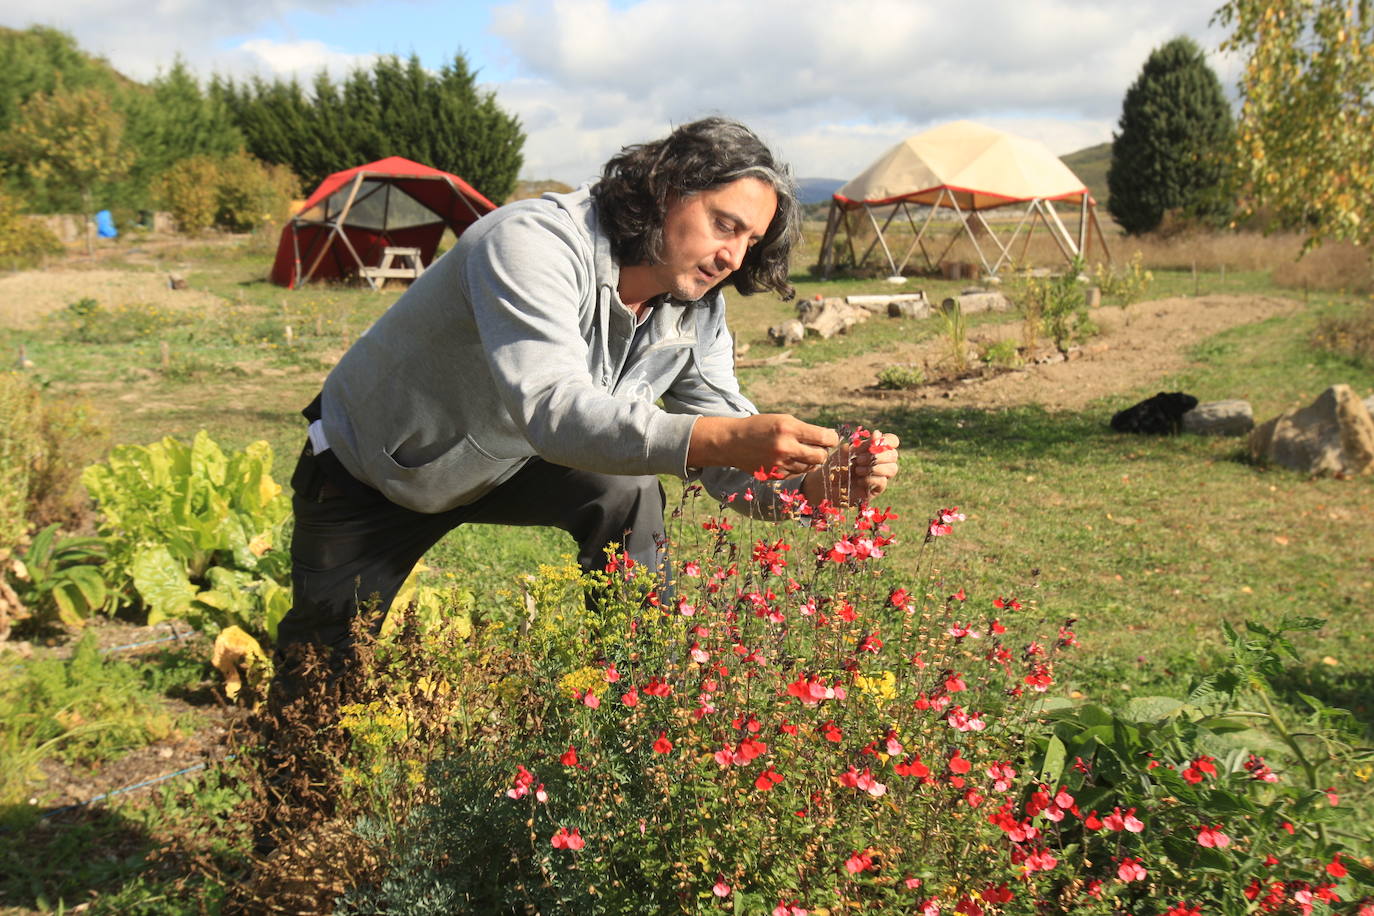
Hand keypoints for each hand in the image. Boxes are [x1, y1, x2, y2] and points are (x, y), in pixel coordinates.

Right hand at [688, 414, 838, 475]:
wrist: (732, 442)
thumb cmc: (760, 427)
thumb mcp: (782, 420)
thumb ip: (804, 429)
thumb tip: (828, 439)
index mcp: (788, 429)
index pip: (824, 437)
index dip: (832, 438)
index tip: (831, 437)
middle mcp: (785, 448)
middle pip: (821, 456)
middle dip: (823, 452)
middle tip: (819, 446)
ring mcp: (780, 464)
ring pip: (810, 467)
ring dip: (811, 460)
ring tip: (803, 451)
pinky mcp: (775, 475)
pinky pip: (798, 473)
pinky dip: (799, 467)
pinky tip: (791, 459)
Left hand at [802, 429, 900, 506]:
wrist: (825, 483)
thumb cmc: (834, 464)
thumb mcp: (847, 451)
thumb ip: (863, 444)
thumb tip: (878, 433)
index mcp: (874, 449)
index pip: (892, 441)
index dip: (887, 440)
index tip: (873, 441)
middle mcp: (880, 462)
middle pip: (894, 455)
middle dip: (878, 456)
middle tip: (859, 460)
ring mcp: (879, 476)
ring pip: (892, 469)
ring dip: (875, 467)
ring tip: (857, 470)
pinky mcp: (875, 490)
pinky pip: (883, 482)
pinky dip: (871, 479)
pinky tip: (859, 480)